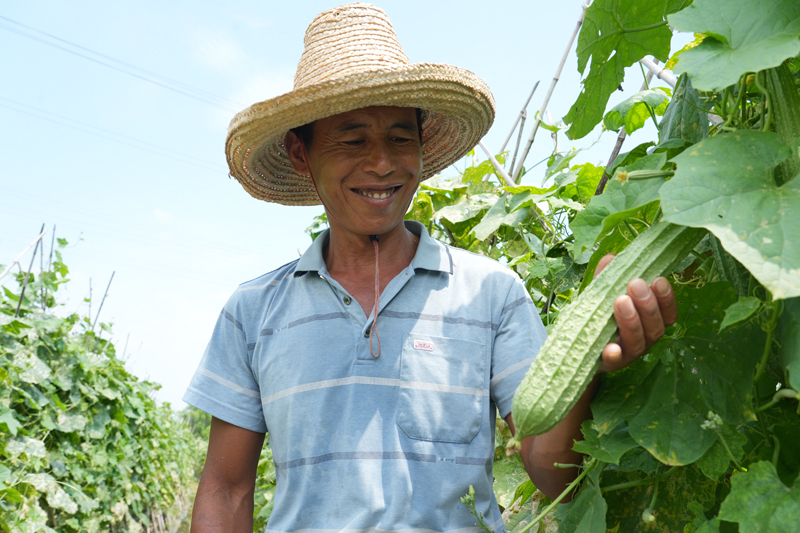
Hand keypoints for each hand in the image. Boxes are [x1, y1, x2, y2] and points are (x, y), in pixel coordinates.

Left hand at [594, 254, 677, 372]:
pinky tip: (610, 348)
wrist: (578, 346)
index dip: (667, 299)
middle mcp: (643, 340)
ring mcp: (627, 354)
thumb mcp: (603, 294)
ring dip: (632, 321)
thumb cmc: (599, 316)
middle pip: (655, 328)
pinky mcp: (608, 364)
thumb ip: (608, 277)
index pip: (668, 314)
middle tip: (636, 284)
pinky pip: (613, 361)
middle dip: (648, 305)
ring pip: (638, 342)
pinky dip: (614, 355)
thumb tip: (611, 258)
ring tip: (621, 300)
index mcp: (649, 322)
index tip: (658, 280)